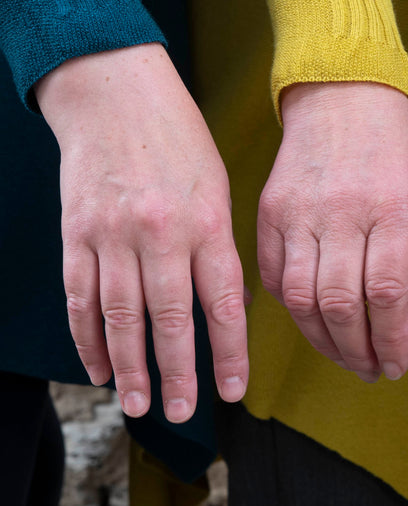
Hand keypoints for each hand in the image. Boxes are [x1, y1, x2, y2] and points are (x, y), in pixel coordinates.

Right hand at [35, 43, 247, 422]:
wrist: (115, 92)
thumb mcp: (218, 184)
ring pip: (121, 318)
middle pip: (171, 321)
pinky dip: (88, 338)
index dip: (229, 353)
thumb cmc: (178, 139)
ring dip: (130, 367)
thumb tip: (226, 302)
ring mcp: (114, 235)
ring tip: (137, 404)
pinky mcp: (77, 233)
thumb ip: (219, 244)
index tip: (233, 392)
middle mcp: (162, 234)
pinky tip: (98, 367)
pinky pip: (81, 298)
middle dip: (178, 375)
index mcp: (208, 221)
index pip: (223, 303)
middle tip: (181, 413)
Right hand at [257, 82, 407, 381]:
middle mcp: (342, 212)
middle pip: (341, 303)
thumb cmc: (393, 147)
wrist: (341, 95)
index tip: (396, 365)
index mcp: (390, 208)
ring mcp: (300, 212)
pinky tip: (314, 319)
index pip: (387, 292)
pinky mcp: (269, 211)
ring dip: (322, 339)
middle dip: (357, 350)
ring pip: (300, 298)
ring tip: (344, 354)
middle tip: (370, 369)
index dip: (391, 340)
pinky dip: (291, 308)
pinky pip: (272, 275)